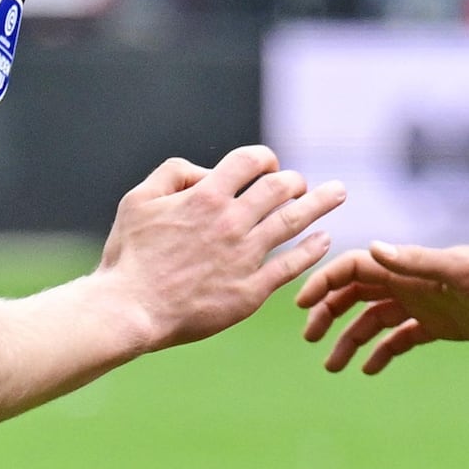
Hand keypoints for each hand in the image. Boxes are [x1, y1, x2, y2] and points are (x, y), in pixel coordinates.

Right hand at [94, 141, 344, 345]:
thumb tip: (208, 173)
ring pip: (292, 222)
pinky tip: (324, 241)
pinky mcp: (250, 291)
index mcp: (205, 196)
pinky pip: (290, 266)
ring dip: (319, 203)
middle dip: (295, 181)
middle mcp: (230, 222)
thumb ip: (173, 173)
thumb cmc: (130, 257)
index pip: (250, 161)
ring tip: (338, 193)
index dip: (265, 158)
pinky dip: (312, 250)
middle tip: (301, 184)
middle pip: (279, 188)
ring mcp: (244, 257)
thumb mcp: (138, 200)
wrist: (131, 310)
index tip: (269, 165)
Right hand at [296, 238, 468, 374]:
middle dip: (328, 313)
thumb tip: (373, 249)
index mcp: (408, 267)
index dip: (324, 283)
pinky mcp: (440, 326)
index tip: (303, 306)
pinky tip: (369, 370)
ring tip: (333, 367)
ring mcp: (424, 305)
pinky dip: (382, 352)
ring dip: (350, 340)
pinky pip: (401, 339)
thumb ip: (416, 261)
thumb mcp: (458, 270)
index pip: (353, 269)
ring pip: (373, 321)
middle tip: (311, 340)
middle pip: (355, 295)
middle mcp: (411, 283)